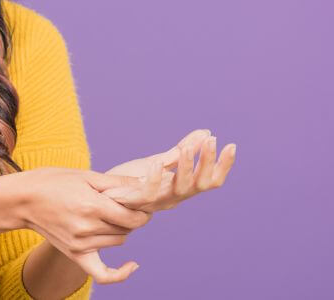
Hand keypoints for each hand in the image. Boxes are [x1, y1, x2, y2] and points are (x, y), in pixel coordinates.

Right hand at [15, 167, 150, 283]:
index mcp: (93, 207)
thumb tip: (143, 183)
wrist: (24, 200)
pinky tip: (133, 266)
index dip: (142, 210)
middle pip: (127, 229)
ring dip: (121, 230)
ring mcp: (80, 244)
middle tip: (126, 205)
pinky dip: (119, 274)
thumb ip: (117, 182)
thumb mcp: (87, 175)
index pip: (132, 217)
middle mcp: (88, 229)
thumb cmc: (54, 182)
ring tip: (111, 215)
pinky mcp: (74, 254)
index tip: (142, 203)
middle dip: (131, 217)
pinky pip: (102, 274)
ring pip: (118, 242)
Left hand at [102, 129, 236, 212]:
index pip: (210, 180)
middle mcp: (173, 197)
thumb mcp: (160, 160)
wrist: (102, 195)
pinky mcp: (135, 201)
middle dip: (208, 163)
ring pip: (179, 189)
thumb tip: (206, 132)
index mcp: (181, 187)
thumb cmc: (131, 180)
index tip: (232, 145)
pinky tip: (157, 162)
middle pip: (200, 185)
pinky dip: (155, 177)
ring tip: (187, 148)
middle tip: (212, 141)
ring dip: (186, 168)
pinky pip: (149, 193)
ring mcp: (156, 201)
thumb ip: (182, 150)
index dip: (223, 166)